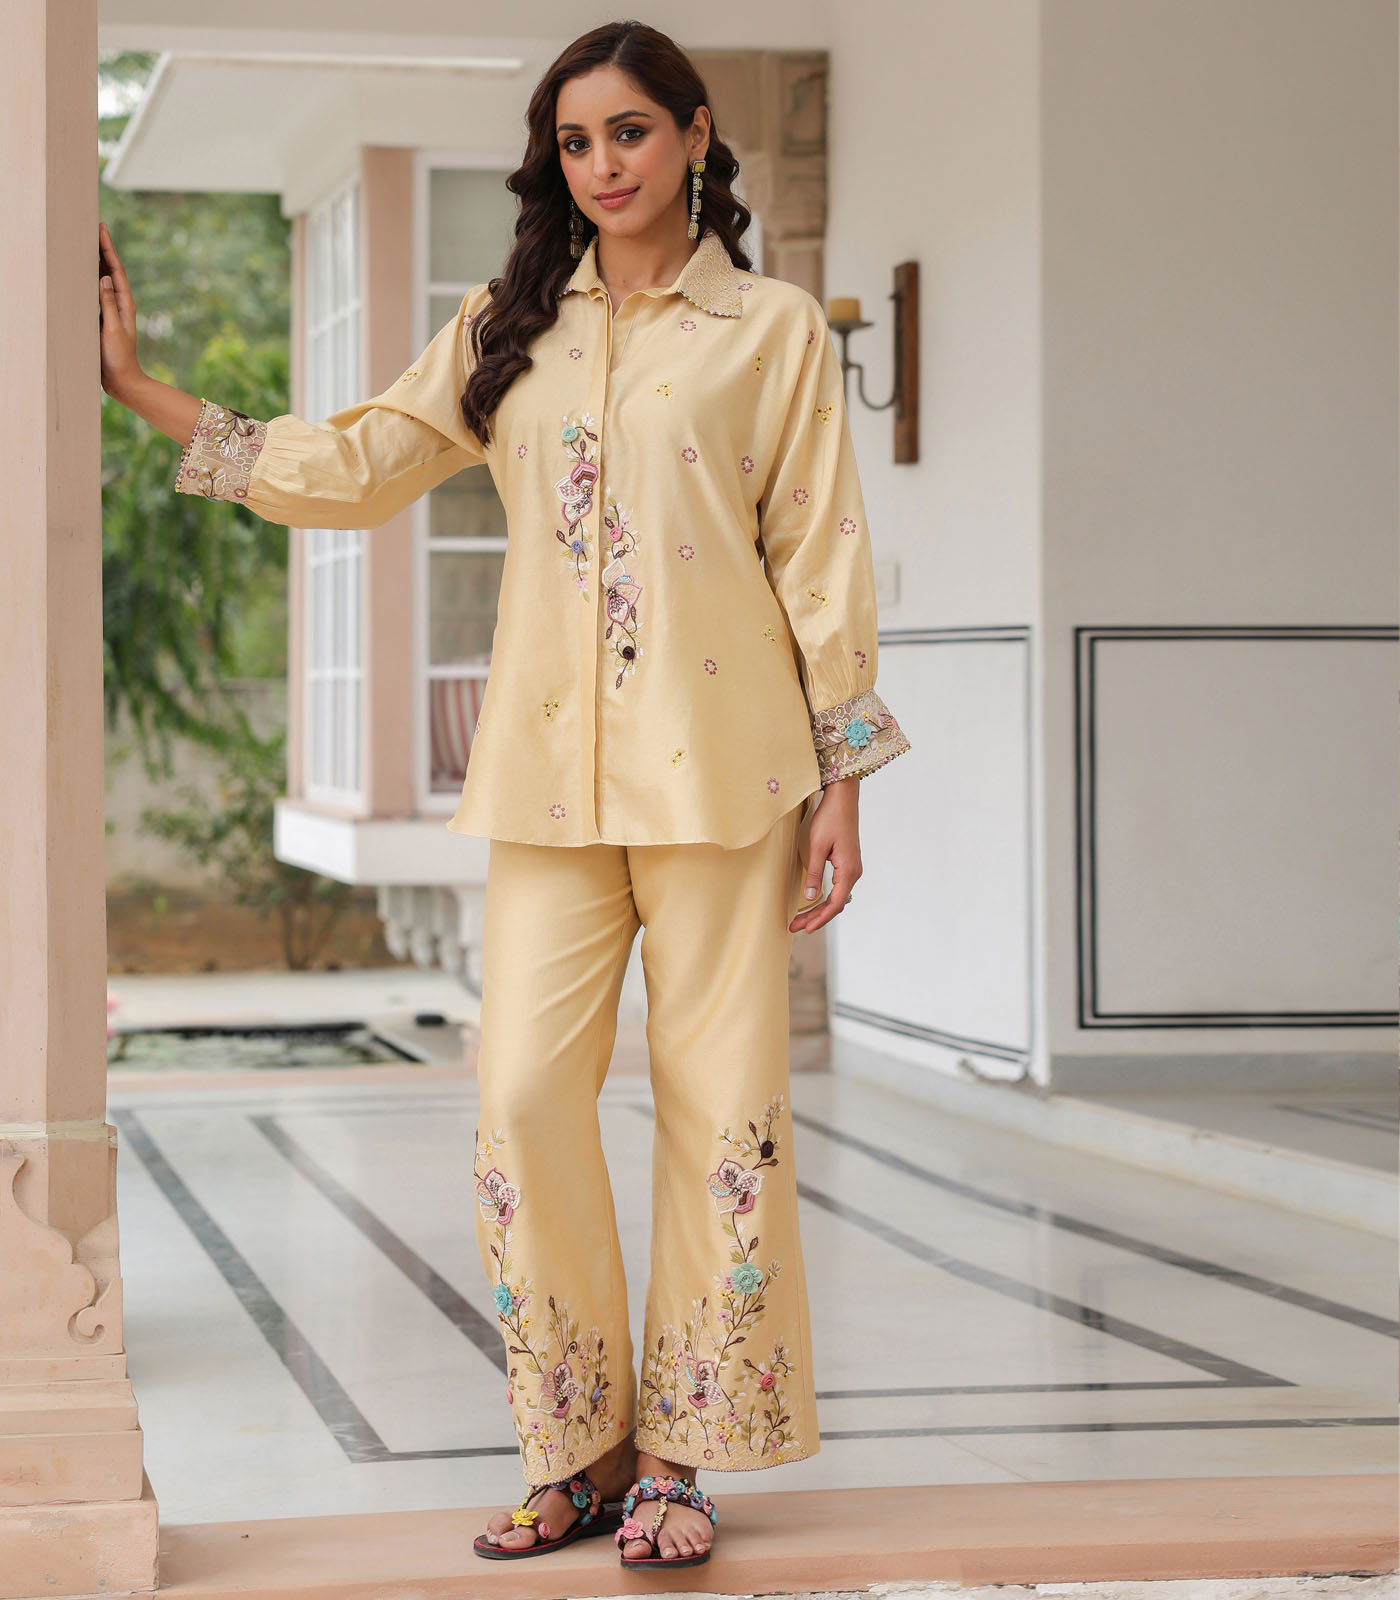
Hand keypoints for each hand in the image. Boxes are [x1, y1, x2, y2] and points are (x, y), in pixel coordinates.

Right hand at [98, 220, 142, 399]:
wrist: (122, 381)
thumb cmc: (119, 358)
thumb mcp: (112, 330)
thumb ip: (107, 305)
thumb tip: (104, 278)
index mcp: (125, 304)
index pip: (116, 270)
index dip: (108, 248)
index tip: (102, 228)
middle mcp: (120, 304)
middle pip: (110, 270)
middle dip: (103, 249)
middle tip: (95, 227)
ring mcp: (112, 311)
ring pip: (103, 280)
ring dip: (96, 262)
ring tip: (88, 243)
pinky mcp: (104, 319)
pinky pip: (96, 294)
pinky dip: (90, 280)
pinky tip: (82, 274)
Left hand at [788, 777, 860, 933]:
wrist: (843, 799)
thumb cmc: (831, 818)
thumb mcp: (817, 846)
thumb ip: (814, 873)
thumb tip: (809, 897)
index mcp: (849, 871)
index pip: (834, 904)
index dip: (819, 918)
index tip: (805, 928)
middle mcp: (854, 872)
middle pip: (836, 904)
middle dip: (816, 917)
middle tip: (796, 927)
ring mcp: (852, 868)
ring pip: (837, 897)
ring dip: (820, 909)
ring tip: (801, 919)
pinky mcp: (847, 863)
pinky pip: (838, 888)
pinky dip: (825, 899)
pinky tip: (814, 902)